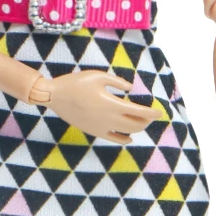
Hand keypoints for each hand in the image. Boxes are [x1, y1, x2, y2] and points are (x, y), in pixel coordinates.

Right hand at [39, 69, 156, 140]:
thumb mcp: (98, 76)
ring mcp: (101, 127)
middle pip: (135, 124)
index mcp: (111, 104)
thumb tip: (130, 88)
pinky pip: (113, 139)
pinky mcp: (94, 131)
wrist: (55, 96)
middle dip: (146, 121)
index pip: (138, 112)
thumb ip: (117, 82)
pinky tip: (129, 138)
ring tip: (142, 124)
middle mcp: (108, 119)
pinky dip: (124, 139)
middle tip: (151, 116)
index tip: (159, 112)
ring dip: (137, 129)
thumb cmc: (76, 83)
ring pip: (126, 133)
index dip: (151, 113)